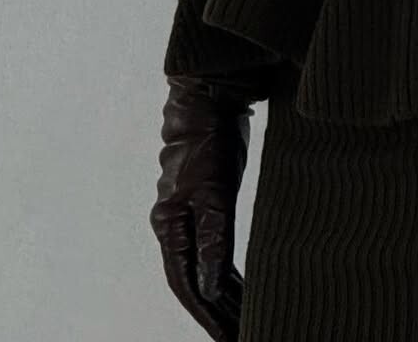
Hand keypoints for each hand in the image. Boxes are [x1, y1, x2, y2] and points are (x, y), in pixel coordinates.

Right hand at [149, 75, 251, 340]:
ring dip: (225, 295)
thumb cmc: (209, 142)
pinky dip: (227, 271)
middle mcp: (174, 226)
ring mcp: (188, 216)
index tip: (228, 339)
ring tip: (247, 319)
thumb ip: (213, 240)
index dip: (207, 316)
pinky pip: (213, 250)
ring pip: (205, 268)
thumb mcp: (215, 193)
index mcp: (170, 226)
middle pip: (196, 282)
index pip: (186, 285)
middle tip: (243, 334)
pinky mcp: (205, 205)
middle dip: (218, 312)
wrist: (210, 99)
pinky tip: (240, 285)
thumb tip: (208, 287)